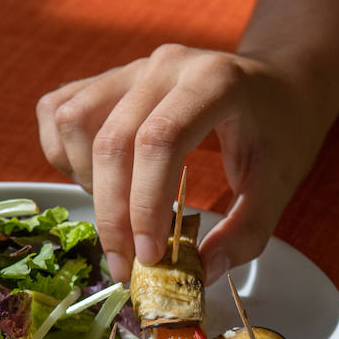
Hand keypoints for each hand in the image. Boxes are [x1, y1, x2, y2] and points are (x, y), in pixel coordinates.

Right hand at [36, 44, 338, 282]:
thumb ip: (246, 231)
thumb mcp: (279, 184)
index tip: (149, 256)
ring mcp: (131, 68)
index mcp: (213, 81)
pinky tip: (100, 182)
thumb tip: (203, 273)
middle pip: (112, 141)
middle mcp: (165, 65)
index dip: (145, 204)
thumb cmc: (279, 131)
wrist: (276, 83)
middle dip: (113, 215)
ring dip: (87, 183)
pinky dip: (65, 155)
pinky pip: (59, 111)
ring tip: (120, 215)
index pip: (159, 141)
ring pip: (74, 122)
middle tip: (127, 266)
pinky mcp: (107, 79)